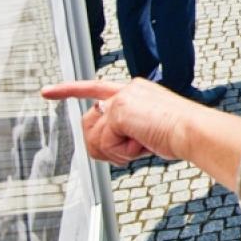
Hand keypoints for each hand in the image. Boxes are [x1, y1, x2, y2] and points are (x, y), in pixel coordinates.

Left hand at [41, 78, 194, 164]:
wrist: (193, 132)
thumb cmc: (180, 135)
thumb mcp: (148, 130)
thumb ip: (126, 130)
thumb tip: (103, 140)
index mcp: (135, 92)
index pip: (95, 88)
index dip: (69, 90)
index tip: (47, 92)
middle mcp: (126, 90)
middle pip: (89, 123)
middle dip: (104, 146)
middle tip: (131, 149)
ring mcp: (121, 99)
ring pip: (94, 136)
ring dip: (116, 150)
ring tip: (141, 144)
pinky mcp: (118, 110)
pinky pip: (105, 143)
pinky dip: (123, 152)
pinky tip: (142, 143)